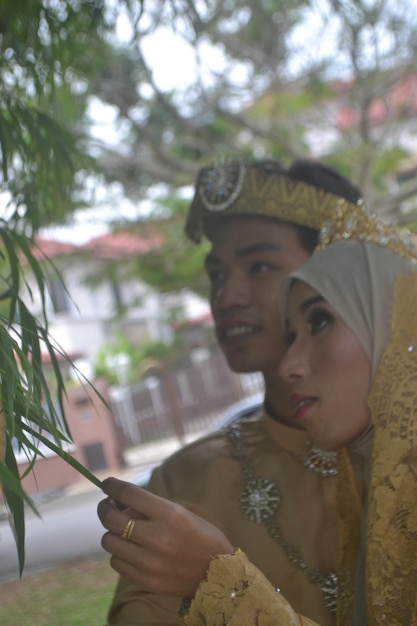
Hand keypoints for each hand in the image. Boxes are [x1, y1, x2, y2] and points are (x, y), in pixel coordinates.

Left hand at [97, 477, 233, 596]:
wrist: (217, 574)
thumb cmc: (200, 536)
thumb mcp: (181, 513)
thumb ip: (151, 507)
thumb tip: (118, 500)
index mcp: (169, 514)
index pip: (128, 494)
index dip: (112, 486)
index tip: (107, 484)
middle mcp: (157, 537)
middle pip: (111, 518)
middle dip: (105, 508)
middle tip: (108, 506)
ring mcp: (149, 562)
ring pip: (109, 541)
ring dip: (112, 532)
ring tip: (123, 530)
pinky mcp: (145, 580)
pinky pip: (116, 561)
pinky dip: (120, 553)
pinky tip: (131, 549)